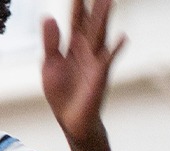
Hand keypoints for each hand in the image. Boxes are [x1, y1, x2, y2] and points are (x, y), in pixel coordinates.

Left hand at [41, 0, 125, 145]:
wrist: (70, 119)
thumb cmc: (61, 92)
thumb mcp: (50, 64)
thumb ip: (50, 42)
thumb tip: (48, 17)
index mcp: (73, 45)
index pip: (76, 21)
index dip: (77, 6)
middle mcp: (87, 50)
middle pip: (91, 23)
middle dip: (95, 7)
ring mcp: (95, 61)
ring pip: (100, 36)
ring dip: (104, 20)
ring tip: (109, 1)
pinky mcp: (99, 75)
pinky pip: (108, 60)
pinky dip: (115, 49)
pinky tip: (122, 37)